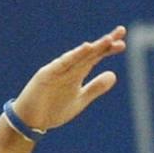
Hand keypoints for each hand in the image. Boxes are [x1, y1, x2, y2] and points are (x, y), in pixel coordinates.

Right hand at [10, 27, 126, 133]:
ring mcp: (57, 70)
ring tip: (108, 39)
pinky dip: (75, 56)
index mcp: (76, 73)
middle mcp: (68, 68)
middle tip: (121, 31)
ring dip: (93, 48)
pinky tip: (87, 48)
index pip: (95, 58)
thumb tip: (113, 74)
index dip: (108, 49)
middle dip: (105, 43)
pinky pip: (63, 64)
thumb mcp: (81, 99)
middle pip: (89, 53)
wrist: (31, 121)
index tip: (122, 43)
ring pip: (79, 57)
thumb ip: (96, 87)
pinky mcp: (47, 75)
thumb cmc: (53, 109)